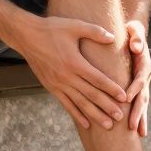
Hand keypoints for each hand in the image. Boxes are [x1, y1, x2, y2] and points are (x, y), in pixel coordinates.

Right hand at [10, 15, 128, 130]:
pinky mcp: (51, 87)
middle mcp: (67, 76)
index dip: (111, 89)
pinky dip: (77, 115)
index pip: (97, 79)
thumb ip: (95, 32)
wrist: (26, 36)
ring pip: (80, 103)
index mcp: (75, 62)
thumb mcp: (74, 26)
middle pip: (91, 95)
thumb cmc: (52, 29)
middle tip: (121, 117)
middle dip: (107, 107)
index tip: (124, 98)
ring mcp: (58, 84)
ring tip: (108, 125)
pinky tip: (87, 124)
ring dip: (95, 115)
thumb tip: (112, 38)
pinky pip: (66, 104)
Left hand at [123, 21, 150, 136]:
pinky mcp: (139, 89)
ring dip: (140, 118)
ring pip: (143, 104)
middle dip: (137, 111)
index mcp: (144, 65)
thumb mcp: (135, 29)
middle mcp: (146, 77)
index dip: (134, 88)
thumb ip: (136, 36)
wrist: (135, 36)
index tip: (126, 99)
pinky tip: (139, 133)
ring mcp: (144, 85)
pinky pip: (140, 105)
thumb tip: (135, 47)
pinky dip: (140, 118)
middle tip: (131, 125)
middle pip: (143, 96)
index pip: (139, 79)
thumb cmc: (132, 32)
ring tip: (138, 133)